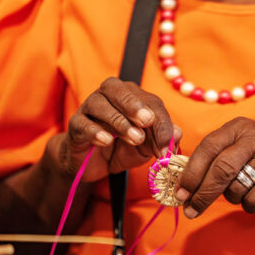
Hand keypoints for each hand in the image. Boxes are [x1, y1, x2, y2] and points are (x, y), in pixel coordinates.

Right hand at [52, 77, 180, 181]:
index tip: (166, 144)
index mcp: (131, 96)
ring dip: (119, 121)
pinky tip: (107, 141)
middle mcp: (108, 96)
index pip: (149, 101)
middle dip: (135, 105)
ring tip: (134, 139)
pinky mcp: (75, 125)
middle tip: (147, 121)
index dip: (160, 122)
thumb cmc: (123, 148)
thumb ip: (162, 139)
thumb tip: (179, 134)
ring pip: (99, 104)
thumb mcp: (148, 146)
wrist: (95, 164)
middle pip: (118, 89)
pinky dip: (95, 131)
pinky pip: (83, 123)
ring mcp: (89, 108)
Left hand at [176, 117, 254, 217]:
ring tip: (245, 192)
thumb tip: (180, 186)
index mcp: (238, 127)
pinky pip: (252, 200)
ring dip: (233, 198)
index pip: (207, 147)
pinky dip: (251, 206)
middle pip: (220, 169)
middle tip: (190, 210)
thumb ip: (212, 161)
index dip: (191, 173)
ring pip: (235, 187)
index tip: (179, 193)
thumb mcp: (237, 153)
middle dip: (201, 194)